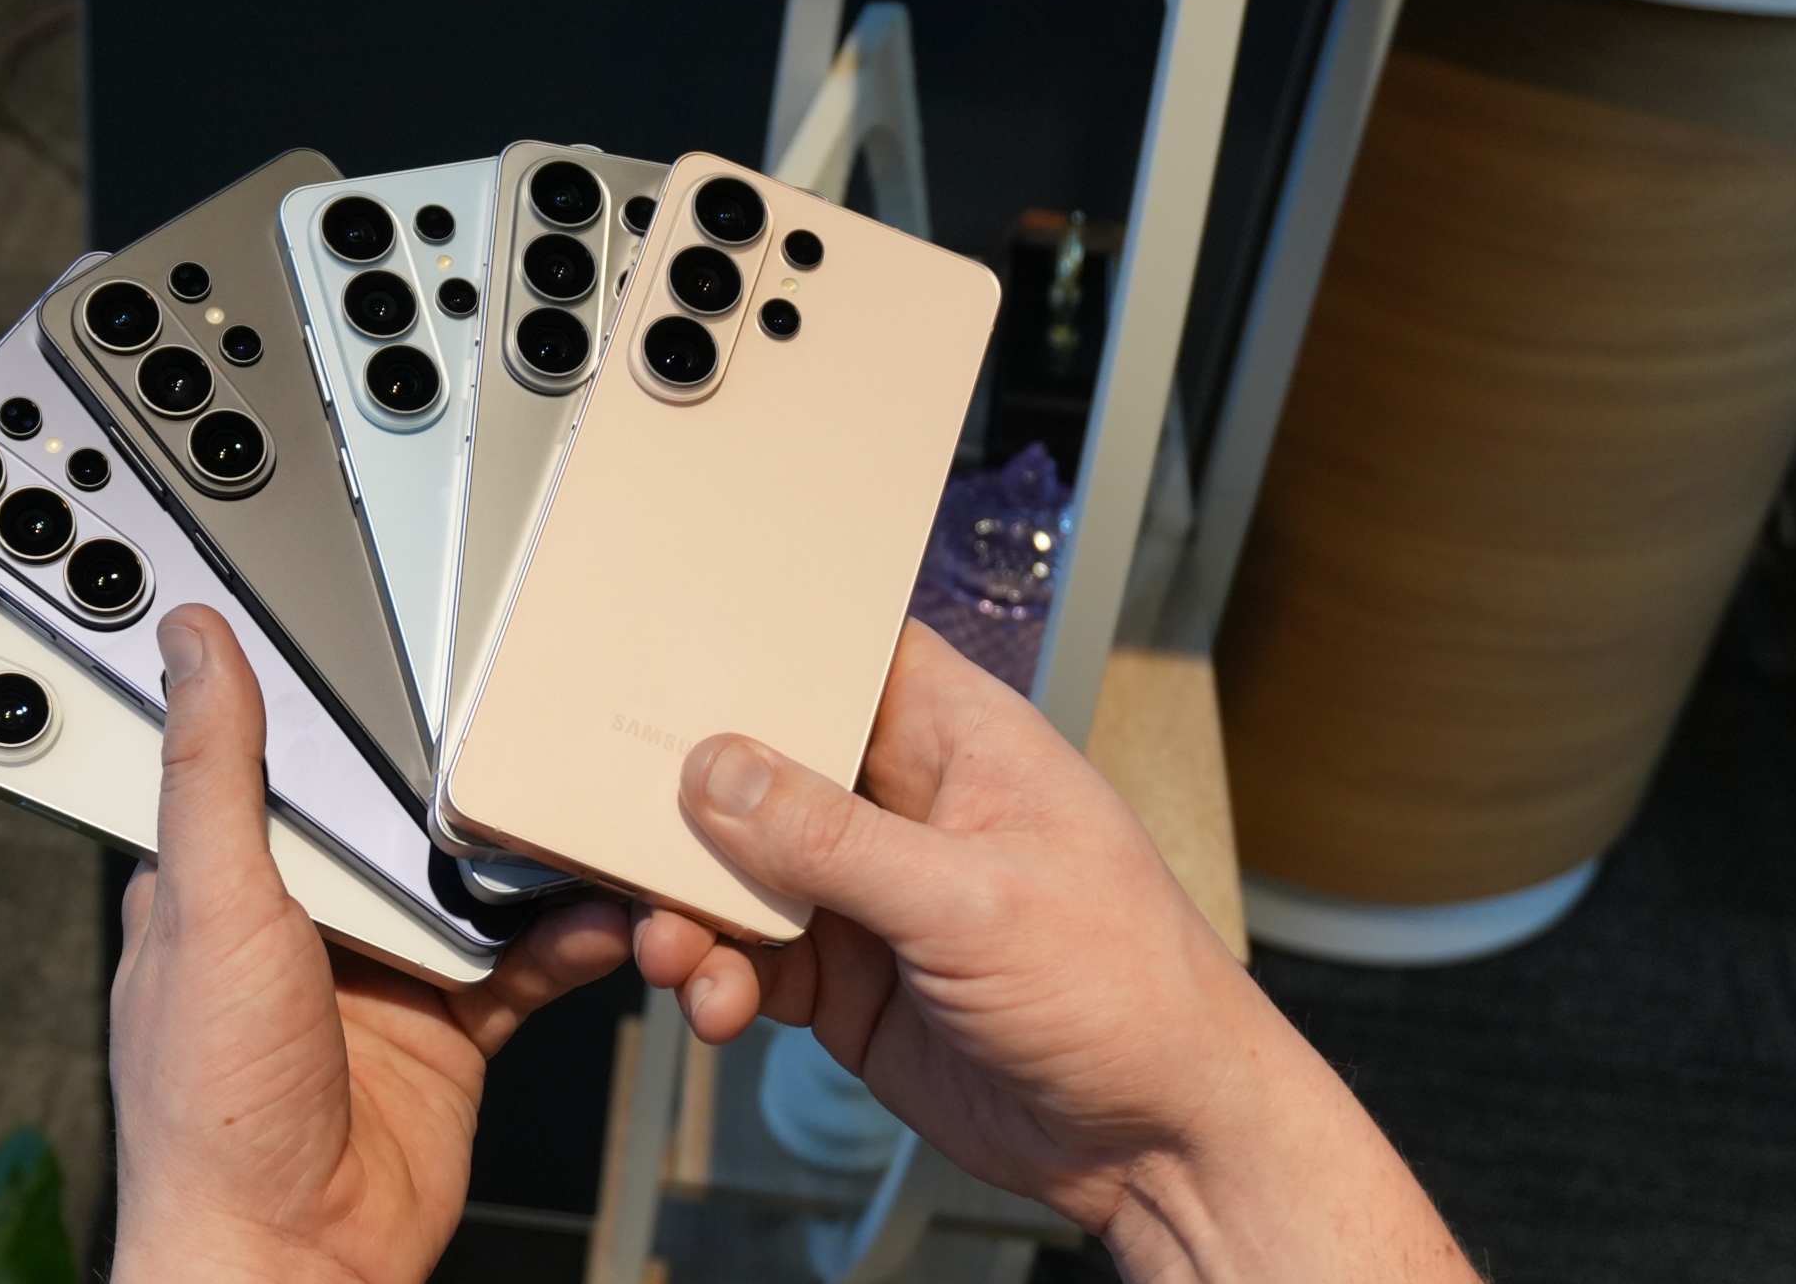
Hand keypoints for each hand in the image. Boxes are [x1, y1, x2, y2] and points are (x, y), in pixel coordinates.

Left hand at [109, 604, 629, 1283]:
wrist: (293, 1259)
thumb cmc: (215, 1109)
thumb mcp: (212, 904)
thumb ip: (215, 771)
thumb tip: (194, 645)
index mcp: (220, 881)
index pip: (283, 762)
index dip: (340, 712)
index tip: (406, 650)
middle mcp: (302, 923)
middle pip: (398, 815)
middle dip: (464, 786)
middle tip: (531, 730)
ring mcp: (383, 976)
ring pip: (475, 884)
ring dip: (533, 861)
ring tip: (586, 819)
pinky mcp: (452, 1029)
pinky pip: (527, 963)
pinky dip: (569, 940)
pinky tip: (601, 918)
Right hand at [635, 619, 1475, 1282]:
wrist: (1160, 1144)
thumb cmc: (1131, 994)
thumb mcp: (973, 902)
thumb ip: (834, 840)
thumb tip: (722, 774)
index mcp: (961, 740)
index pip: (846, 654)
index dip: (762, 650)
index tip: (670, 663)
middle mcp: (907, 805)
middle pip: (765, 765)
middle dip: (691, 804)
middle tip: (634, 839)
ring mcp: (871, 894)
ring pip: (741, 871)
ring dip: (693, 908)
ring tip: (678, 952)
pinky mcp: (847, 978)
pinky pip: (750, 959)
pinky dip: (717, 979)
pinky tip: (719, 1005)